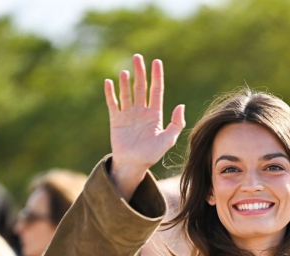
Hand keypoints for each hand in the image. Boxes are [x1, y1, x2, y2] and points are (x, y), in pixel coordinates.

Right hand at [104, 56, 185, 199]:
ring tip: (124, 72)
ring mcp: (128, 115)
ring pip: (127, 93)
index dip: (157, 76)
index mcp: (155, 114)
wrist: (133, 165)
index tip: (157, 62)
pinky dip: (110, 93)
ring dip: (125, 82)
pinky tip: (109, 82)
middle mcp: (142, 111)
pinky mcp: (116, 120)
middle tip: (138, 57)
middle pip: (141, 87)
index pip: (156, 90)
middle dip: (140, 72)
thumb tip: (181, 105)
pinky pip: (113, 104)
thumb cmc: (152, 154)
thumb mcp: (168, 140)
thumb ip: (176, 123)